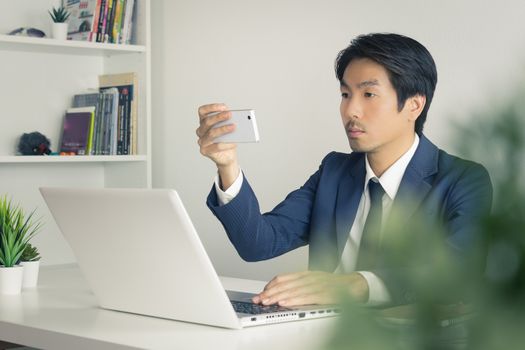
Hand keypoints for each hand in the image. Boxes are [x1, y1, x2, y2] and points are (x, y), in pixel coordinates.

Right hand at [196, 103, 239, 188]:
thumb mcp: (229, 127)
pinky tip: (234, 142)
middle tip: (230, 114)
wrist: (228, 156)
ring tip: (234, 127)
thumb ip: (229, 122)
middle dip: (219, 117)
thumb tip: (235, 118)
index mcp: (204, 121)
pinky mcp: (204, 151)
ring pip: (211, 133)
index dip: (212, 107)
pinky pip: (216, 146)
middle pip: (207, 121)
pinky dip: (226, 144)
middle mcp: (201, 130)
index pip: (203, 111)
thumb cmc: (228, 139)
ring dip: (223, 129)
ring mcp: (201, 141)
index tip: (224, 106)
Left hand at [251, 271, 368, 306]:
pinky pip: (307, 297)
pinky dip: (295, 300)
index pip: (284, 278)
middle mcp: (311, 278)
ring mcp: (318, 285)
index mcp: (307, 274)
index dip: (271, 285)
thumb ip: (299, 285)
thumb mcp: (314, 282)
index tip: (261, 292)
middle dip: (270, 292)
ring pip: (294, 291)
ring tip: (267, 302)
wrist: (357, 285)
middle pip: (286, 284)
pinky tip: (285, 303)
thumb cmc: (335, 286)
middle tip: (258, 299)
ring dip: (278, 297)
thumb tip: (281, 293)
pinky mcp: (326, 295)